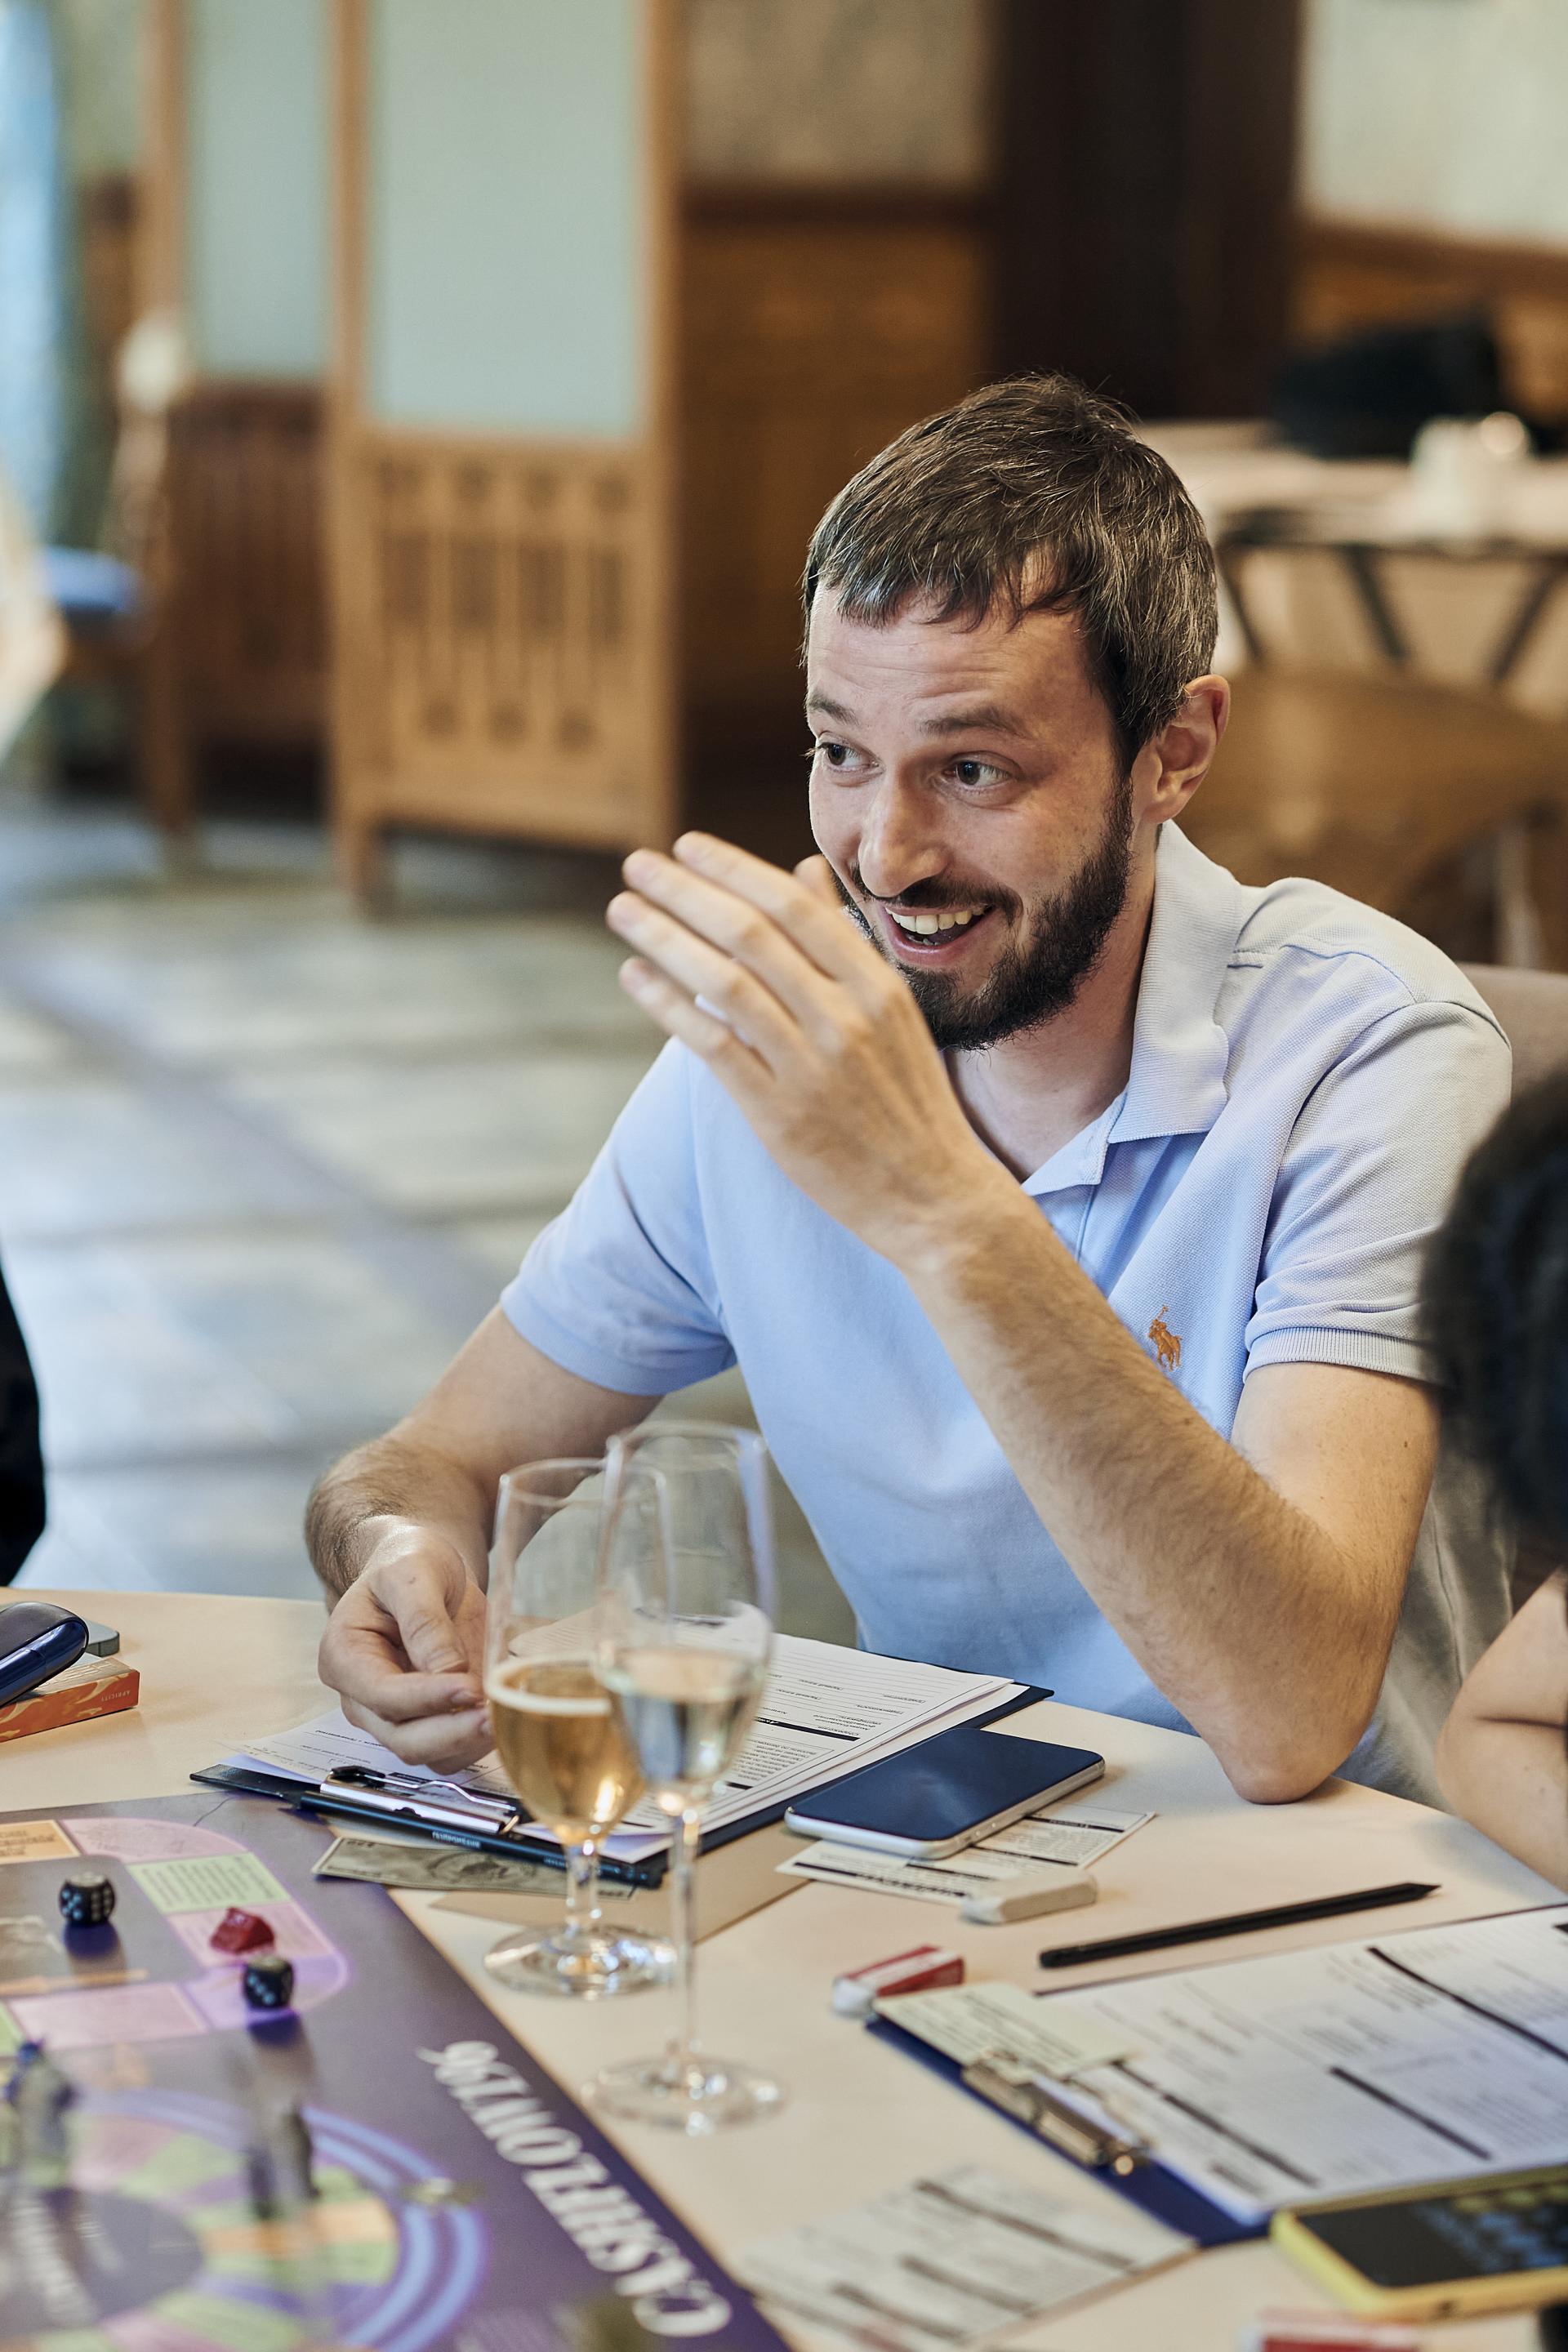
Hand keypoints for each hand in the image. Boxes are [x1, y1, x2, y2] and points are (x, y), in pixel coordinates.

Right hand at [317, 1524, 489, 1769]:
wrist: (422, 1569)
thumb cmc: (409, 1563)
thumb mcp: (413, 1574)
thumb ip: (425, 1622)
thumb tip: (450, 1673)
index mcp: (345, 1655)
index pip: (383, 1694)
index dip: (427, 1698)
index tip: (470, 1689)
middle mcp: (362, 1696)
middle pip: (402, 1737)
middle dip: (450, 1732)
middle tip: (494, 1715)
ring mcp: (393, 1715)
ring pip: (428, 1754)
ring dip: (468, 1743)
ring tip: (505, 1715)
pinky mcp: (425, 1722)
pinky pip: (449, 1750)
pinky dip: (476, 1742)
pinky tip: (502, 1717)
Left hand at [606, 833, 998, 1265]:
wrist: (932, 1194)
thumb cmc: (907, 1098)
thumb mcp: (891, 1009)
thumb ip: (841, 939)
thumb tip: (804, 870)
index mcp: (875, 985)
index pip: (793, 906)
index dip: (733, 869)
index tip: (686, 845)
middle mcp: (845, 1017)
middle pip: (750, 933)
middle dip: (685, 891)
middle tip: (637, 864)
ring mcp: (811, 1066)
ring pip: (724, 983)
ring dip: (665, 939)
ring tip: (623, 911)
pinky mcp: (779, 1113)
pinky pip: (713, 1045)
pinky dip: (668, 1004)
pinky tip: (636, 976)